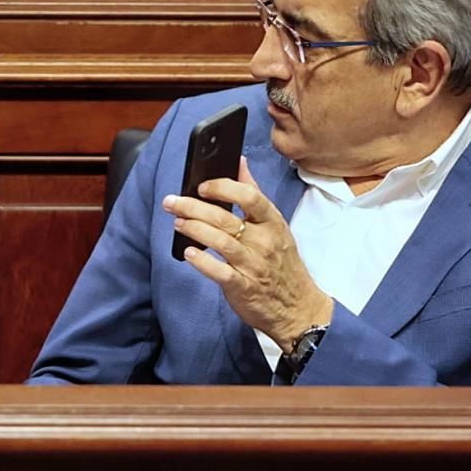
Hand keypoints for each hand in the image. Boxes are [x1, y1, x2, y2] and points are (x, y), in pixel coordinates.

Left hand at [163, 157, 332, 349]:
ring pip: (221, 242)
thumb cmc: (282, 263)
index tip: (202, 186)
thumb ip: (254, 193)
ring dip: (194, 229)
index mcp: (273, 223)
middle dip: (194, 207)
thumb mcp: (275, 225)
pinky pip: (220, 273)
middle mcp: (264, 242)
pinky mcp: (243, 288)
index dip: (223, 188)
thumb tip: (239, 162)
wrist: (298, 308)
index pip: (250, 196)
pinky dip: (203, 262)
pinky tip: (188, 253)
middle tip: (172, 202)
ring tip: (177, 222)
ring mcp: (254, 266)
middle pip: (225, 218)